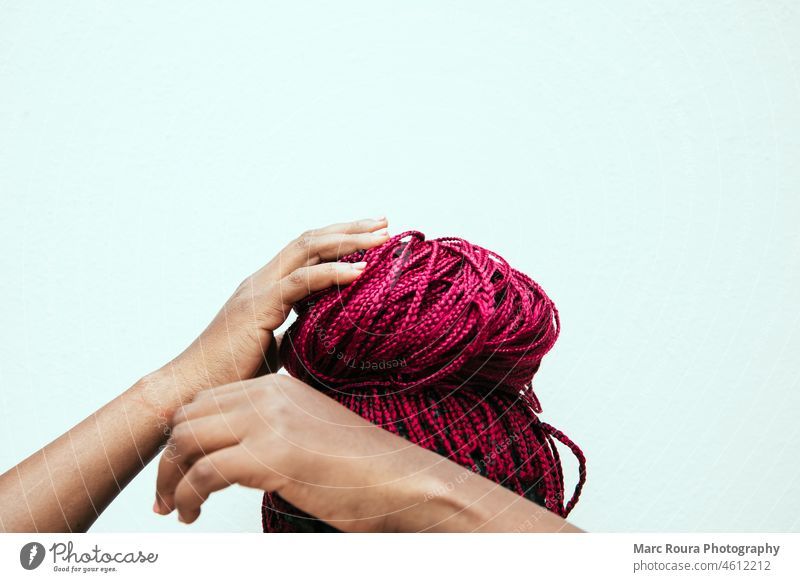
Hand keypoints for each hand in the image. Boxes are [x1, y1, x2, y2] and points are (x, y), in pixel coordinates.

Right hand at [141, 217, 388, 412]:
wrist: (192, 391)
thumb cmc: (231, 378)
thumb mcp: (274, 352)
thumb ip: (295, 337)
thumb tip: (322, 341)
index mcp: (266, 288)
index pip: (307, 251)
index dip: (341, 239)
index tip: (374, 234)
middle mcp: (262, 281)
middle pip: (311, 240)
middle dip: (351, 229)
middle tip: (386, 224)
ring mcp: (258, 291)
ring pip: (308, 250)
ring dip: (348, 241)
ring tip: (382, 238)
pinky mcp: (257, 309)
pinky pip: (300, 282)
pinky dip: (332, 273)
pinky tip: (360, 272)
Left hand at [154, 373, 418, 530]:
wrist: (399, 480)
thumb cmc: (361, 468)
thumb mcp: (308, 434)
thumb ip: (272, 431)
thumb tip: (238, 452)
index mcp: (278, 387)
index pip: (207, 401)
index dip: (183, 436)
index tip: (178, 468)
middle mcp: (269, 396)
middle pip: (189, 418)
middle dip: (168, 458)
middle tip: (166, 493)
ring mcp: (269, 421)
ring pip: (189, 441)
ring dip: (172, 480)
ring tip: (177, 507)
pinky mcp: (272, 453)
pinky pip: (205, 472)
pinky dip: (189, 495)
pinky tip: (194, 511)